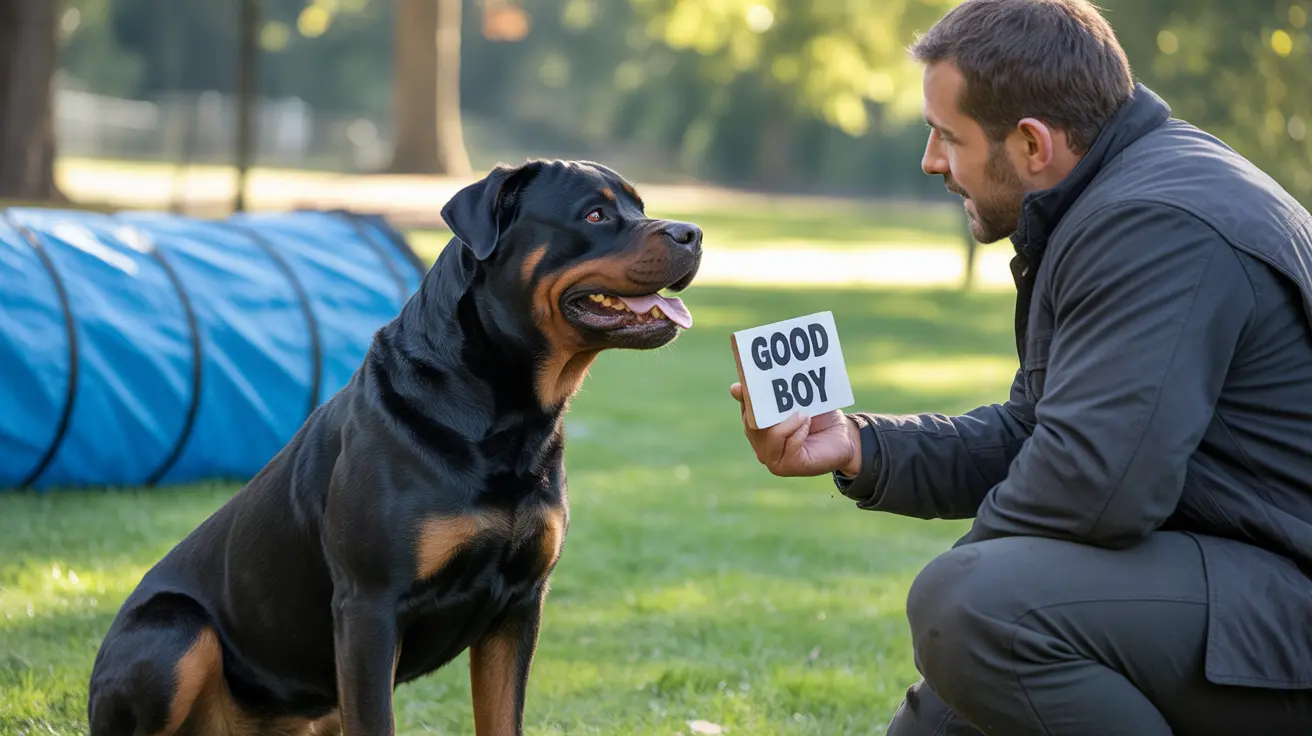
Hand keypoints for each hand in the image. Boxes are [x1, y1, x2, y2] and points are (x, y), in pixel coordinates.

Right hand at [729, 382, 861, 477]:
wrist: (844, 438)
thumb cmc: (820, 419)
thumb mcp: (799, 402)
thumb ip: (777, 395)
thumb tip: (740, 387)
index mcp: (760, 427)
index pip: (746, 411)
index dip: (744, 398)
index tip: (740, 387)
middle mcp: (760, 444)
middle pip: (752, 424)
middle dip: (765, 408)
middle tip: (780, 395)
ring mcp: (771, 458)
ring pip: (770, 435)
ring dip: (788, 422)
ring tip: (804, 414)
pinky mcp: (786, 467)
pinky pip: (788, 444)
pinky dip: (798, 431)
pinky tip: (807, 426)